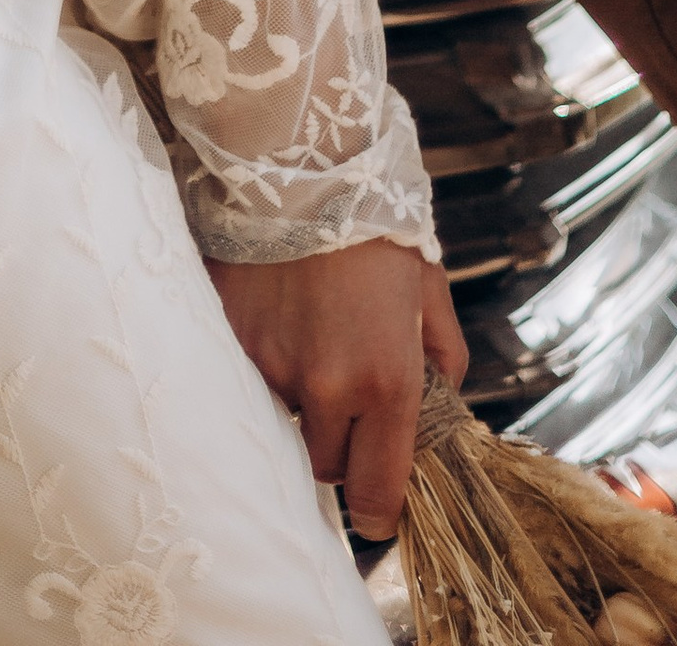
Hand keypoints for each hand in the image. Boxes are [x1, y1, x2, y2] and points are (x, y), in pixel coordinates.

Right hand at [210, 239, 464, 540]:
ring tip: (312, 348)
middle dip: (341, 446)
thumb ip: (443, 359)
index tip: (381, 508)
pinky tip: (279, 325)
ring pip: (286, 427)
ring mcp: (274, 367)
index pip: (376, 493)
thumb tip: (441, 405)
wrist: (304, 164)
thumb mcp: (431, 291)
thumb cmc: (375, 224)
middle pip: (327, 469)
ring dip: (301, 407)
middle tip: (347, 397)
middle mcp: (329, 387)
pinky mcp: (232, 342)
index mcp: (387, 382)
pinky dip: (264, 369)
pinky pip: (248, 384)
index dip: (381, 512)